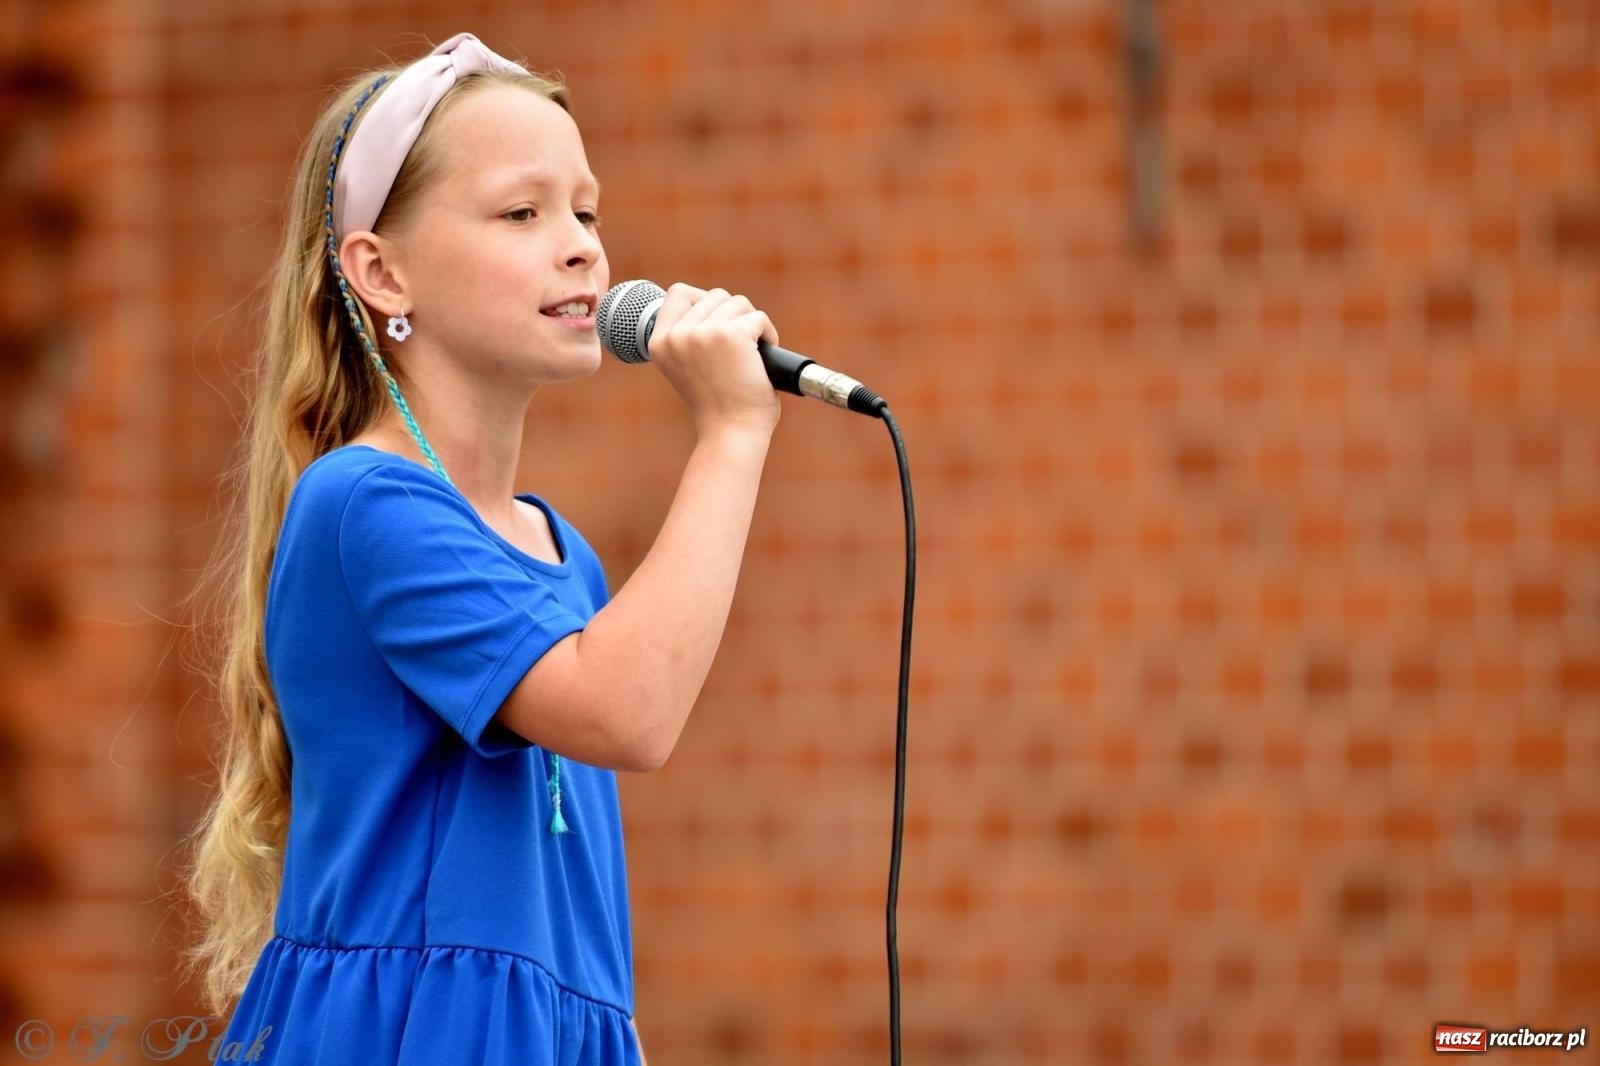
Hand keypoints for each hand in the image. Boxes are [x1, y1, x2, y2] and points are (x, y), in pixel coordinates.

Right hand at [647, 283, 782, 439]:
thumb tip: (715, 304)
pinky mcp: (731, 335)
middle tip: (740, 350)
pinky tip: (764, 359)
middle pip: (715, 296)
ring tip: (751, 354)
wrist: (731, 434)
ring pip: (738, 303)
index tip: (718, 327)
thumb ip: (690, 337)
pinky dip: (768, 334)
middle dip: (734, 317)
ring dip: (751, 324)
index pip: (679, 293)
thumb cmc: (717, 407)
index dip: (704, 302)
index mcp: (659, 342)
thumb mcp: (688, 367)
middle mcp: (677, 335)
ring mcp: (702, 333)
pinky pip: (758, 317)